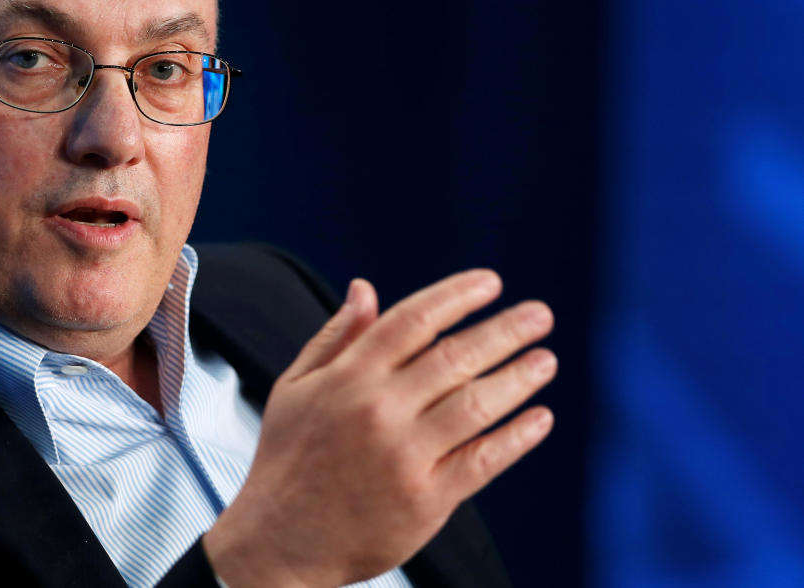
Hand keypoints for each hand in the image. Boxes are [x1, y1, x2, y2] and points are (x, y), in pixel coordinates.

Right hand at [203, 270, 555, 587]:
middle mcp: (379, 411)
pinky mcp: (426, 500)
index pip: (413, 321)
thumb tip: (365, 288)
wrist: (279, 542)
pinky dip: (516, 438)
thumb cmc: (287, 458)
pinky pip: (483, 461)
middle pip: (455, 357)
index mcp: (347, 378)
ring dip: (519, 378)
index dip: (457, 296)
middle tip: (539, 315)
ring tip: (545, 360)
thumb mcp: (295, 387)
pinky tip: (539, 419)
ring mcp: (405, 457)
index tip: (490, 282)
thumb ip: (335, 337)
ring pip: (476, 405)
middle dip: (504, 331)